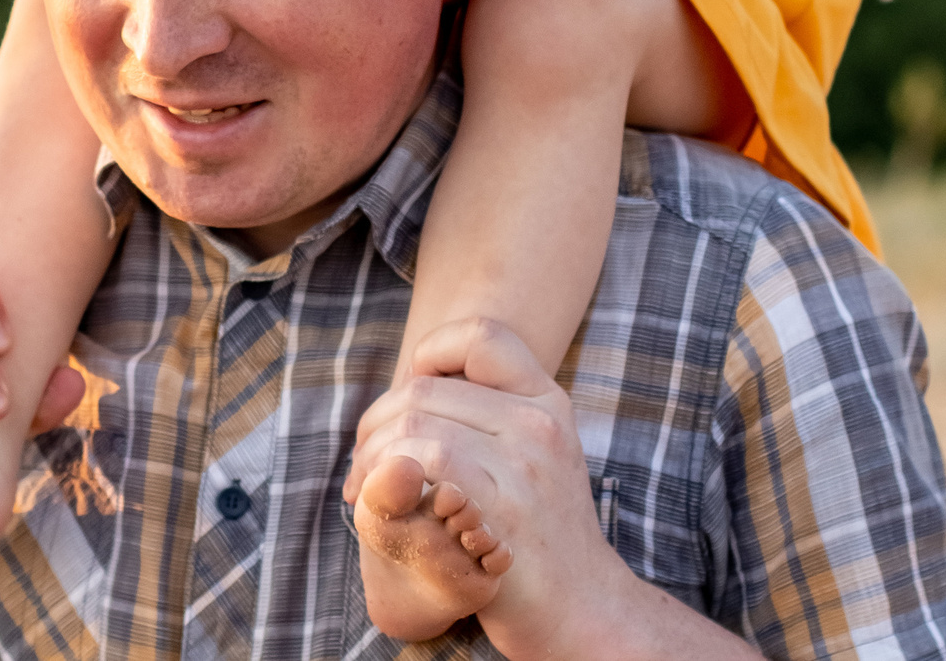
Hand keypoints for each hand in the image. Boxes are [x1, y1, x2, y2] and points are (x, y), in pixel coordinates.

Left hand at [349, 318, 675, 660]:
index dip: (429, 354)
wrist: (582, 610)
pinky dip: (385, 481)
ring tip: (363, 491)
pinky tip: (378, 507)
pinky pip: (422, 464)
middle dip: (375, 425)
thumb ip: (488, 418)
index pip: (480, 335)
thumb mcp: (535, 459)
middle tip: (365, 467)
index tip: (408, 402)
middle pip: (423, 388)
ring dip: (370, 458)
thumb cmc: (539, 537)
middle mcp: (538, 425)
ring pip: (414, 424)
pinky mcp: (499, 511)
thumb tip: (410, 384)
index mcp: (546, 403)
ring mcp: (523, 466)